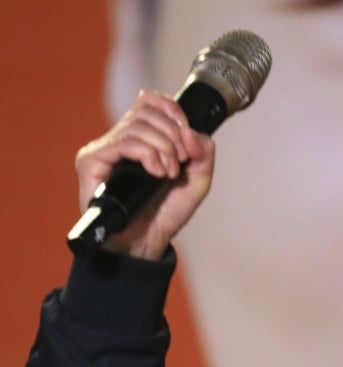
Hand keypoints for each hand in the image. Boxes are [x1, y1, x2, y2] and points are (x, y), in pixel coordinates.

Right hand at [75, 89, 214, 259]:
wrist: (147, 241)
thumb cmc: (166, 213)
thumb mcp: (197, 180)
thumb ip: (203, 152)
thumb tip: (191, 132)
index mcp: (142, 137)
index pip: (151, 100)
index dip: (174, 112)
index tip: (188, 140)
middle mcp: (120, 138)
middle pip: (147, 110)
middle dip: (174, 136)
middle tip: (179, 164)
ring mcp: (104, 148)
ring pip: (138, 125)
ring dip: (164, 149)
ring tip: (168, 174)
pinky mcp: (92, 160)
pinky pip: (124, 141)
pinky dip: (148, 154)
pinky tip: (157, 173)